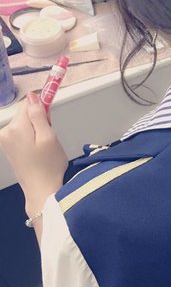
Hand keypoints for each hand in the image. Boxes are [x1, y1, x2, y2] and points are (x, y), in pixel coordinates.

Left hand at [0, 93, 67, 210]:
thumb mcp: (49, 136)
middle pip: (24, 114)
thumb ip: (39, 114)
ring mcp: (4, 141)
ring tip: (44, 146)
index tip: (50, 119)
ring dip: (36, 129)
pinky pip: (20, 133)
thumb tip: (31, 96)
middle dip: (39, 120)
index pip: (28, 104)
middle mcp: (5, 132)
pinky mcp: (7, 147)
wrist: (42, 190)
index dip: (42, 108)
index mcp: (15, 128)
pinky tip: (37, 149)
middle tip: (49, 137)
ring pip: (23, 123)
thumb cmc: (49, 165)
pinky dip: (30, 137)